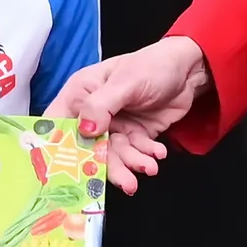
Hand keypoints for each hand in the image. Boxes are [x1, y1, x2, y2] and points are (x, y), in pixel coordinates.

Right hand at [48, 40, 213, 192]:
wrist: (188, 70)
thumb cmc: (153, 64)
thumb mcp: (125, 81)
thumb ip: (101, 105)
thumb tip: (85, 131)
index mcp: (81, 94)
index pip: (59, 123)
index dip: (58, 146)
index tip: (66, 169)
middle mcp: (94, 113)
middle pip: (89, 147)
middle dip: (106, 166)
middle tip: (125, 181)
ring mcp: (114, 126)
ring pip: (114, 154)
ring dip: (131, 164)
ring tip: (149, 168)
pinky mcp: (134, 135)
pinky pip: (135, 152)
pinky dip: (147, 156)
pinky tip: (158, 154)